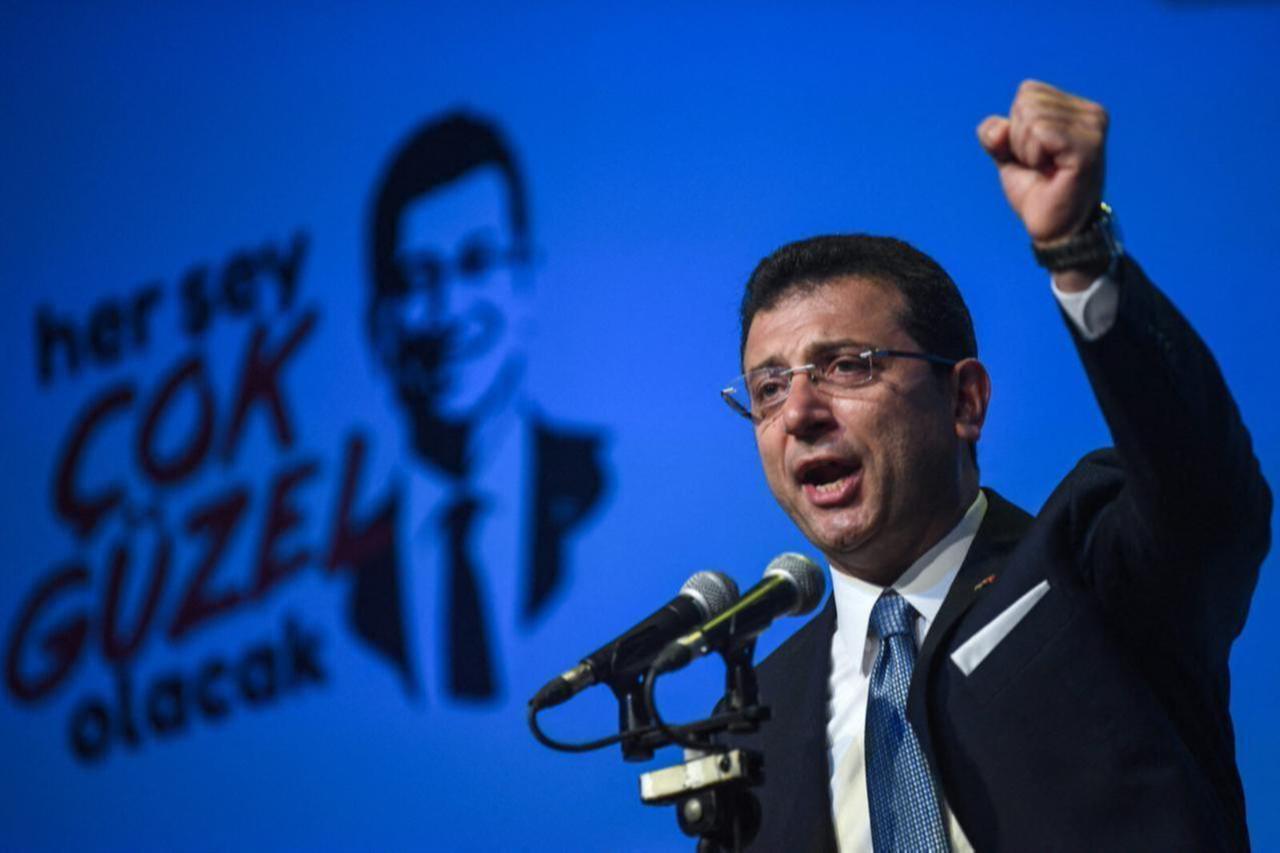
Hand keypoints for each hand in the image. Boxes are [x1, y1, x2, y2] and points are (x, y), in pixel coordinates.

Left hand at [977, 80, 1107, 244]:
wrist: (1054, 229)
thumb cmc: (1037, 191)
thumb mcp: (1008, 155)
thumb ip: (995, 134)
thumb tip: (998, 129)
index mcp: (1077, 108)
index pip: (1027, 91)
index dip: (1017, 128)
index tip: (1037, 155)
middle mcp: (1092, 113)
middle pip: (1026, 102)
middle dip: (1019, 139)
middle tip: (1041, 165)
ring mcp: (1093, 129)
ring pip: (1031, 117)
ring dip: (1026, 151)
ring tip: (1047, 170)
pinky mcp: (1087, 147)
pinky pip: (1039, 132)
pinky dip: (1032, 156)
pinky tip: (1050, 172)